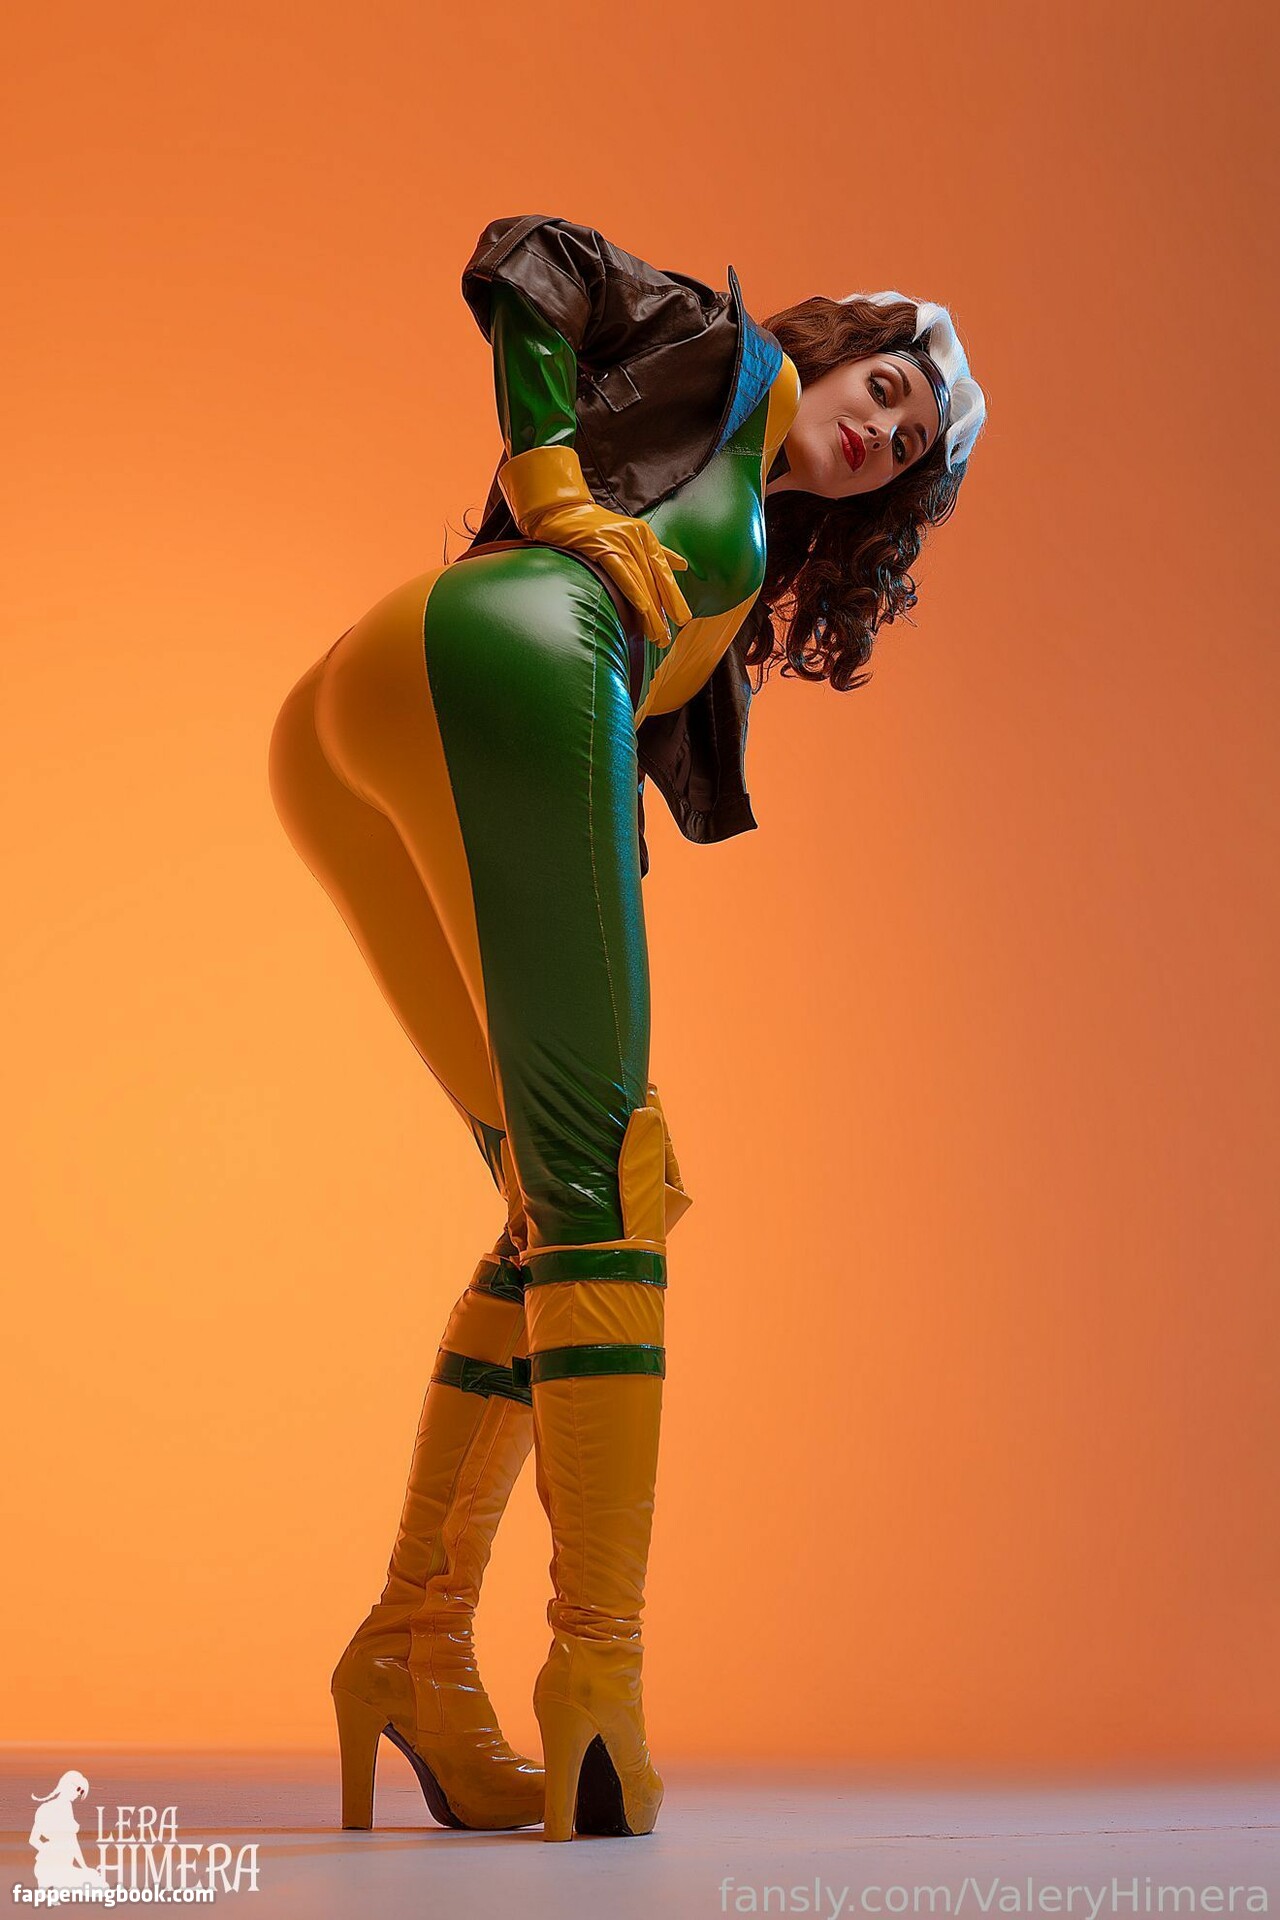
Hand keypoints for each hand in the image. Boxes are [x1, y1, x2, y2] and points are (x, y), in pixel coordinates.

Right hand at [499, 445, 691, 647]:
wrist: (561, 510)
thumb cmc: (593, 528)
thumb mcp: (630, 536)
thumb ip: (656, 552)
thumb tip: (682, 566)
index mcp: (646, 537)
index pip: (663, 572)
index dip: (673, 597)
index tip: (682, 620)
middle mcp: (637, 538)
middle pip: (655, 580)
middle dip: (663, 610)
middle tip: (667, 637)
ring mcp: (620, 540)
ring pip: (640, 580)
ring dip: (650, 610)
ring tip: (655, 633)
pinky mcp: (601, 544)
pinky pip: (620, 571)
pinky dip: (632, 589)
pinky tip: (643, 607)